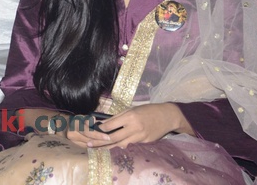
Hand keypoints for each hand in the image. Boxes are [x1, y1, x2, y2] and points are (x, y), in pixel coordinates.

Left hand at [68, 103, 190, 148]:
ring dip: (109, 146)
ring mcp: (140, 136)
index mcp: (130, 116)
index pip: (111, 125)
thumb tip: (104, 124)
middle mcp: (134, 127)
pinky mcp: (145, 142)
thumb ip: (118, 117)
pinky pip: (130, 144)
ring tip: (98, 148)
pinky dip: (122, 145)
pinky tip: (114, 146)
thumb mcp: (132, 109)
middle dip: (100, 142)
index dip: (100, 129)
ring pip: (121, 144)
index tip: (92, 130)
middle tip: (89, 144)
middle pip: (114, 137)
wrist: (167, 116)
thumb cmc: (147, 110)